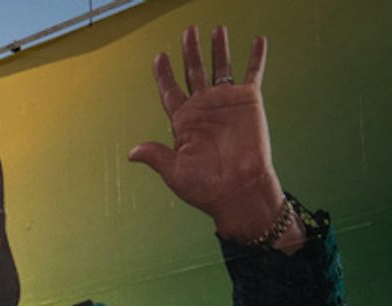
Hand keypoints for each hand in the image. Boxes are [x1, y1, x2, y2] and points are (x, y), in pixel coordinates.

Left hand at [128, 26, 297, 248]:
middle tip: (188, 31)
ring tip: (216, 28)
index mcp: (183, 121)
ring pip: (220, 67)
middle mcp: (204, 108)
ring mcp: (226, 102)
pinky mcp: (249, 101)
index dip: (164, 74)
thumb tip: (132, 152)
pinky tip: (258, 39)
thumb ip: (156, 155)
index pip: (170, 90)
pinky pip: (253, 73)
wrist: (238, 191)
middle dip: (190, 51)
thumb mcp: (175, 172)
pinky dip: (256, 56)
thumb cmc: (205, 187)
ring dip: (218, 48)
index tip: (160, 57)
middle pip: (194, 72)